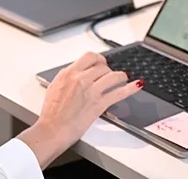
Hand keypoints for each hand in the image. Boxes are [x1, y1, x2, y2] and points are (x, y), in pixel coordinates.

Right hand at [18, 52, 142, 167]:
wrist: (52, 130)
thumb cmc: (51, 113)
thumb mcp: (54, 87)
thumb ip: (67, 78)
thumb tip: (77, 73)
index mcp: (68, 73)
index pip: (89, 57)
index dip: (99, 59)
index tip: (101, 63)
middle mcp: (81, 79)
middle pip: (102, 66)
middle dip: (108, 69)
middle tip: (109, 74)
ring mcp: (91, 91)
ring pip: (113, 76)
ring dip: (120, 76)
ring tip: (122, 78)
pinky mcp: (99, 104)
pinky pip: (119, 93)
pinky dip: (130, 88)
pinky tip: (137, 85)